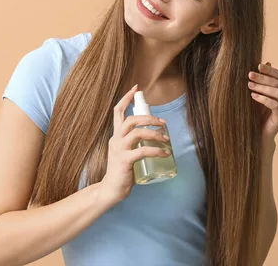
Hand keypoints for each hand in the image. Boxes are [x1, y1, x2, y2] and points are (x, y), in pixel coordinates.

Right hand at [101, 84, 171, 203]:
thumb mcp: (126, 151)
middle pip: (131, 119)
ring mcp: (119, 150)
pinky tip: (165, 153)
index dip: (126, 98)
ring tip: (166, 139)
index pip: (117, 111)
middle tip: (163, 123)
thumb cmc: (121, 170)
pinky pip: (142, 151)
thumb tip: (154, 135)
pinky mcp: (124, 161)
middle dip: (148, 117)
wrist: (111, 189)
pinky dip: (156, 150)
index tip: (136, 88)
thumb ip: (135, 142)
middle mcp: (116, 139)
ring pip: (137, 133)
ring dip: (154, 133)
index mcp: (116, 135)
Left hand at [248, 62, 277, 139]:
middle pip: (277, 83)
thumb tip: (265, 62)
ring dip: (263, 87)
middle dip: (263, 78)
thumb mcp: (257, 93)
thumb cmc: (256, 111)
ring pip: (277, 92)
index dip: (269, 70)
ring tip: (249, 86)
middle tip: (249, 75)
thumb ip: (261, 80)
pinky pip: (275, 104)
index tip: (257, 66)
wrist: (257, 133)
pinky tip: (253, 96)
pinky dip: (264, 99)